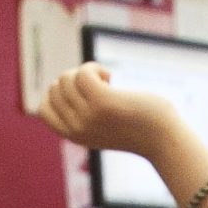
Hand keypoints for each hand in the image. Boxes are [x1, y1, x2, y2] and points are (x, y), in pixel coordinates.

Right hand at [42, 65, 183, 161]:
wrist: (164, 139)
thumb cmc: (138, 128)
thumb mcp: (103, 126)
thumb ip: (82, 113)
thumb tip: (61, 83)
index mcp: (74, 136)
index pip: (43, 110)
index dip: (58, 93)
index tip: (82, 93)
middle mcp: (76, 129)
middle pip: (55, 88)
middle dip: (73, 79)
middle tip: (99, 86)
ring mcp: (87, 116)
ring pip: (67, 78)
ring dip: (85, 71)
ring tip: (107, 82)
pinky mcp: (102, 103)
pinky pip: (83, 73)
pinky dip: (94, 68)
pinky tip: (110, 77)